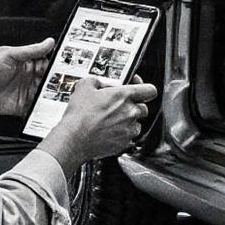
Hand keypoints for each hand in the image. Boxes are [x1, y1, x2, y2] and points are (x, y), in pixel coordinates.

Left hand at [0, 38, 54, 117]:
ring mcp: (27, 91)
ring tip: (58, 92)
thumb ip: (31, 50)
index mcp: (26, 62)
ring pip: (46, 91)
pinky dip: (45, 105)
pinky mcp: (25, 105)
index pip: (46, 61)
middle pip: (49, 77)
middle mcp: (29, 76)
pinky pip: (39, 105)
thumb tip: (49, 42)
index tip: (64, 64)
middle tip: (61, 79)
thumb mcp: (9, 55)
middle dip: (56, 78)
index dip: (54, 63)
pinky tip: (50, 104)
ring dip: (52, 92)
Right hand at [42, 76, 158, 174]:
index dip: (145, 88)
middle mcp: (131, 113)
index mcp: (125, 96)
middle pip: (144, 107)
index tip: (136, 86)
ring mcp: (129, 129)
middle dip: (133, 105)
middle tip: (118, 105)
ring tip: (111, 120)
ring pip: (137, 123)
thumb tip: (98, 83)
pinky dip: (121, 134)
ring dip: (128, 121)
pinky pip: (128, 137)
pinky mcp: (124, 143)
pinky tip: (108, 131)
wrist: (74, 139)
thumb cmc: (80, 115)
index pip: (150, 90)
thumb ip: (97, 81)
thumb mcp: (84, 86)